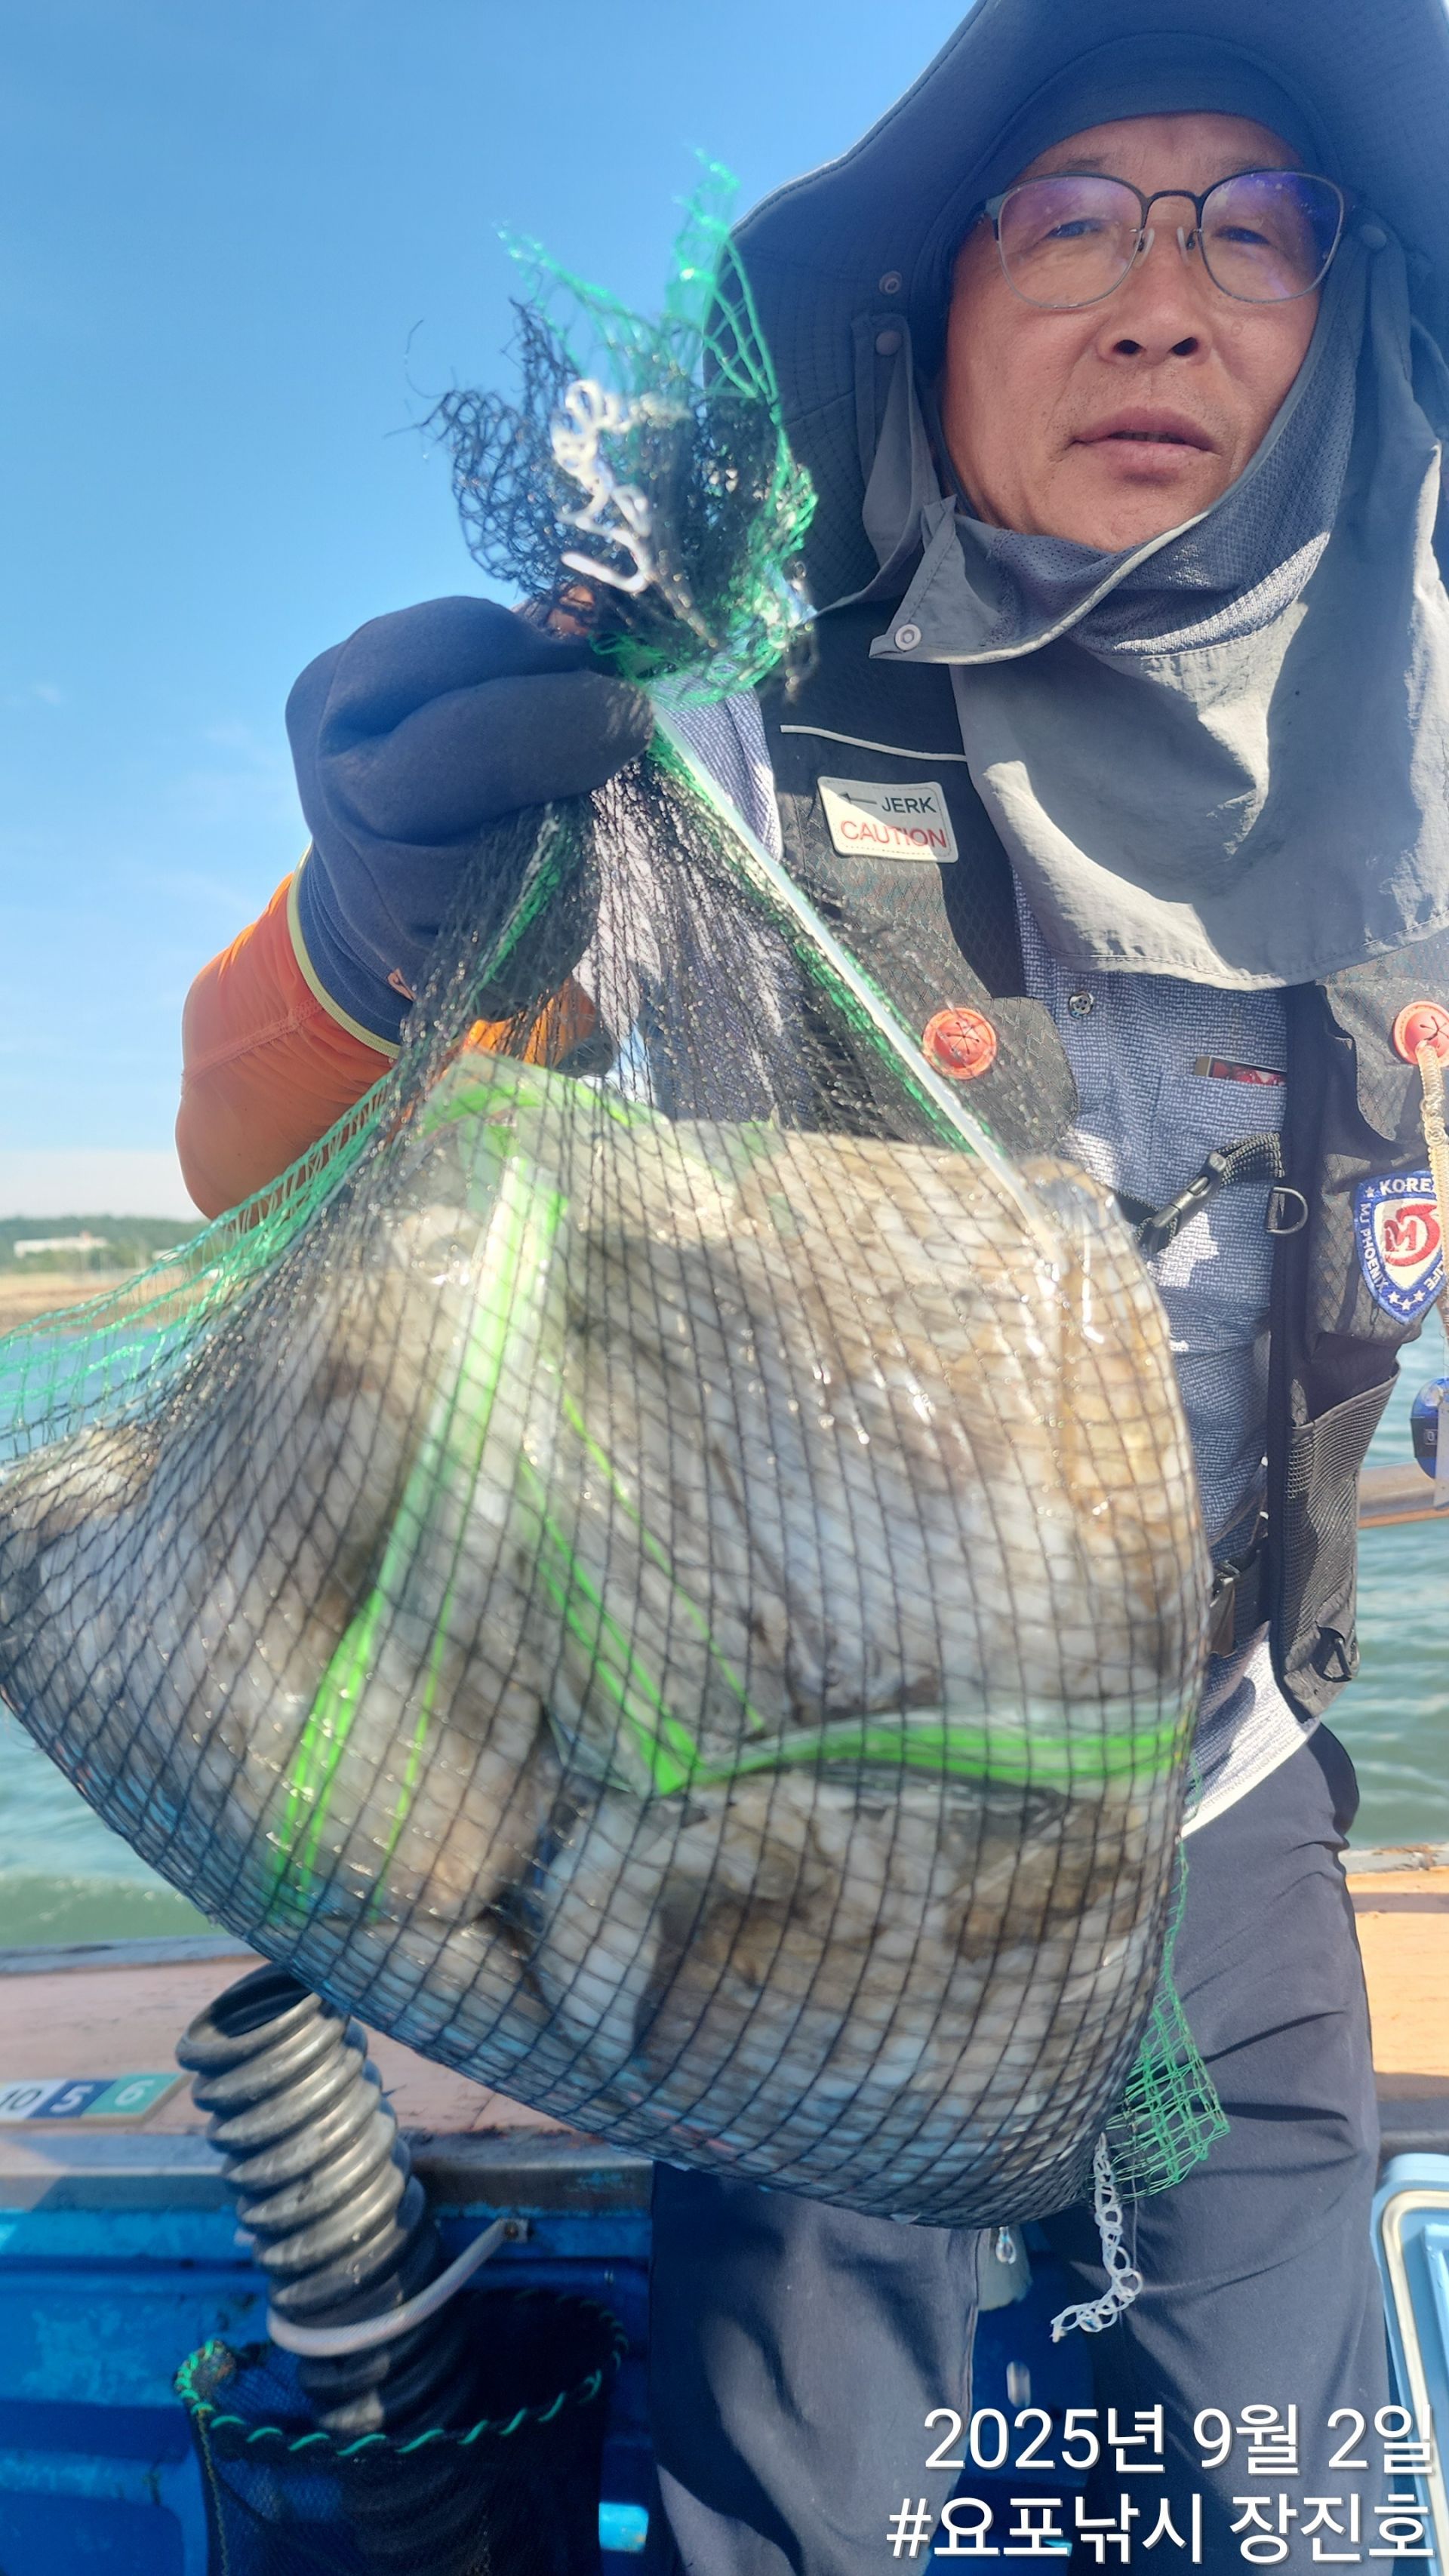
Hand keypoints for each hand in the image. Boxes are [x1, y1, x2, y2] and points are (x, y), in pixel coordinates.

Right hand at [286, 595, 652, 1044]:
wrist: (378, 896)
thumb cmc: (437, 760)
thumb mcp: (448, 685)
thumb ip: (513, 647)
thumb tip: (599, 609)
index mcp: (331, 700)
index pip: (438, 647)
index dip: (522, 643)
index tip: (584, 637)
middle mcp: (338, 795)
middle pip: (475, 748)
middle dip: (571, 721)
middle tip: (632, 713)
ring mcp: (380, 894)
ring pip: (517, 847)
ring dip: (570, 821)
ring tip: (573, 807)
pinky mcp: (436, 967)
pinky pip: (536, 922)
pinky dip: (568, 892)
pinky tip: (561, 871)